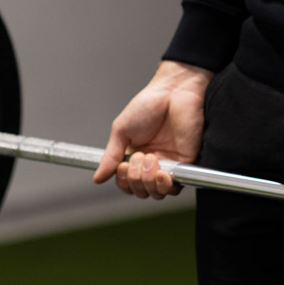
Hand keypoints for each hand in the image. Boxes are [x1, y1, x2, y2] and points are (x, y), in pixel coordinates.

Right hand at [93, 60, 212, 199]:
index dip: (124, 181)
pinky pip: (176, 187)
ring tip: (150, 159)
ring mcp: (170, 164)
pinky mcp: (186, 163)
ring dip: (149, 182)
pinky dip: (166, 185)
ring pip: (157, 193)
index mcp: (136, 157)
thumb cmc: (148, 104)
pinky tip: (161, 173)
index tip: (123, 166)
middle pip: (141, 191)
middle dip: (135, 179)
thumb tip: (97, 178)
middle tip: (139, 157)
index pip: (127, 184)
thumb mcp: (121, 130)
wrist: (173, 91)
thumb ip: (111, 156)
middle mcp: (153, 163)